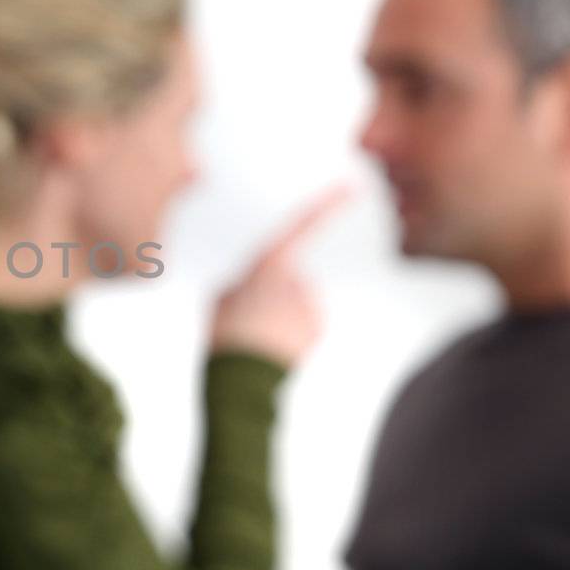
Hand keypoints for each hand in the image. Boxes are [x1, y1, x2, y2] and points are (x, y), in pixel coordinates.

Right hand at [208, 182, 353, 368]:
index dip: (327, 205)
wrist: (240, 381)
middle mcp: (297, 282)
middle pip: (291, 276)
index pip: (301, 227)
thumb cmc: (224, 336)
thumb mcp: (220, 297)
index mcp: (269, 267)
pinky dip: (293, 330)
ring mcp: (311, 306)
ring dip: (284, 313)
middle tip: (251, 314)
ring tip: (260, 333)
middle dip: (276, 290)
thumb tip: (257, 285)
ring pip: (299, 301)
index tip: (349, 188)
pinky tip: (274, 343)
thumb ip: (243, 282)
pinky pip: (306, 322)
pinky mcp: (319, 328)